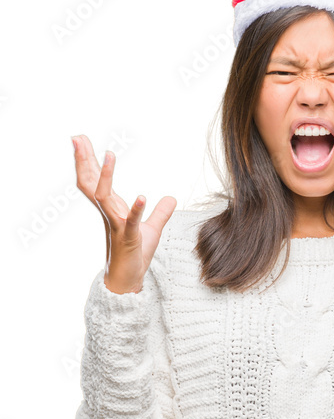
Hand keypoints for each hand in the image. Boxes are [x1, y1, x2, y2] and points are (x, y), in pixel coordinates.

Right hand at [72, 134, 176, 292]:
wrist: (130, 280)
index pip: (95, 180)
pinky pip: (131, 222)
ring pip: (103, 197)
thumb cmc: (136, 254)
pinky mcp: (129, 238)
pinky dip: (136, 210)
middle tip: (77, 138)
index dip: (88, 160)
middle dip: (84, 160)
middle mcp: (109, 213)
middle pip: (90, 183)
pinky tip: (143, 197)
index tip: (80, 140)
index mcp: (112, 208)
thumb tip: (171, 198)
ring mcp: (117, 225)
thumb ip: (160, 212)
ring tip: (109, 154)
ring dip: (105, 176)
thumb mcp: (152, 229)